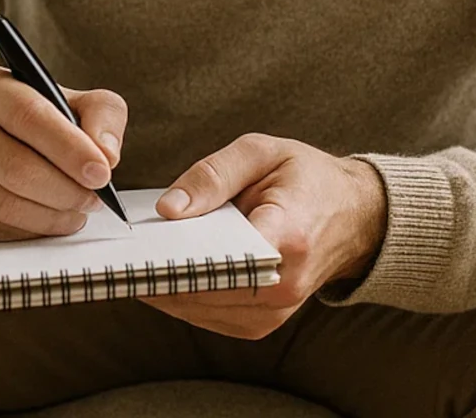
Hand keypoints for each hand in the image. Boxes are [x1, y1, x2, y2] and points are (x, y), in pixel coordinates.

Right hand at [0, 63, 127, 240]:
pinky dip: (32, 230)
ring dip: (53, 215)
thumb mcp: (73, 102)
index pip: (29, 116)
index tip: (102, 173)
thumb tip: (107, 156)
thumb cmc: (36, 121)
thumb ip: (102, 115)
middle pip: (17, 168)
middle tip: (95, 198)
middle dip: (66, 190)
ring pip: (6, 204)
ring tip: (78, 209)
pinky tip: (49, 218)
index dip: (69, 148)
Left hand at [141, 134, 385, 339]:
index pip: (220, 257)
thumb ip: (212, 176)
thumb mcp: (261, 152)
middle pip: (202, 289)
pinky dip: (183, 297)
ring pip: (199, 310)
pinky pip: (209, 316)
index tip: (135, 247)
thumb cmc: (307, 178)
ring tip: (133, 259)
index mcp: (286, 235)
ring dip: (164, 287)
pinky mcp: (264, 322)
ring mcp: (275, 310)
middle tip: (119, 252)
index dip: (173, 255)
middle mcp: (282, 283)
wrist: (356, 216)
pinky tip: (161, 273)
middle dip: (158, 271)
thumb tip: (167, 210)